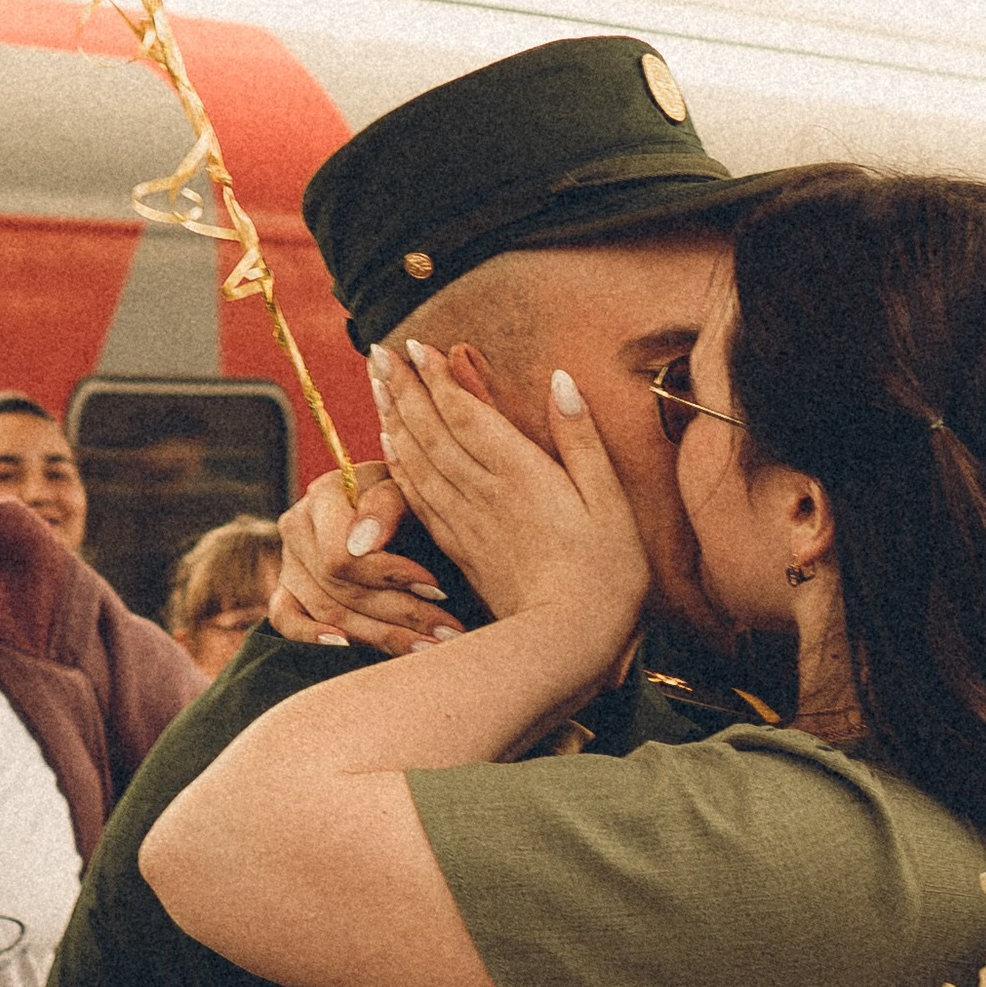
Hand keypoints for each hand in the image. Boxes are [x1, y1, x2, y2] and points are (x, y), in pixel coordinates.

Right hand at [266, 465, 454, 657]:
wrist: (398, 511)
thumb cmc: (408, 498)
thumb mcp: (406, 489)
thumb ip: (386, 506)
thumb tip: (363, 544)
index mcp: (325, 496)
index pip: (343, 554)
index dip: (389, 576)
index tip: (437, 589)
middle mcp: (298, 527)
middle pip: (342, 588)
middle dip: (402, 613)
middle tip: (448, 633)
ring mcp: (290, 562)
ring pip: (328, 612)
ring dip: (382, 636)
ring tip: (430, 648)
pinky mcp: (286, 591)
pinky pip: (286, 621)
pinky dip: (312, 637)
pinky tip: (348, 647)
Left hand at [373, 338, 646, 659]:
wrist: (568, 641)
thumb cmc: (605, 572)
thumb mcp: (610, 499)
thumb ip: (581, 438)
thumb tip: (561, 380)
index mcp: (519, 472)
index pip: (466, 413)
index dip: (437, 377)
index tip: (414, 346)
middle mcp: (482, 491)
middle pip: (431, 430)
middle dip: (403, 388)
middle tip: (377, 353)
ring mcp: (465, 521)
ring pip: (417, 460)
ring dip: (393, 419)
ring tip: (376, 386)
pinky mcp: (459, 548)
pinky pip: (419, 498)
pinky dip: (399, 466)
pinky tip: (388, 448)